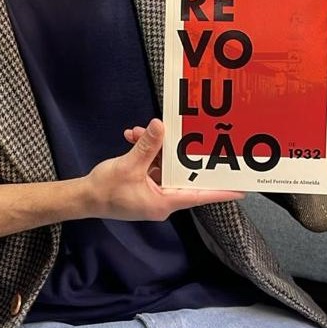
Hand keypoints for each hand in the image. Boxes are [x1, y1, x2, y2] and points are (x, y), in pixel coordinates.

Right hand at [85, 118, 243, 221]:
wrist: (84, 198)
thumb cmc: (107, 190)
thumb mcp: (129, 165)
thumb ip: (147, 145)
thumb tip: (161, 125)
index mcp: (164, 201)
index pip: (200, 196)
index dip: (221, 191)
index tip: (242, 188)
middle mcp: (163, 199)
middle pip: (182, 174)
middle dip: (179, 151)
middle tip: (192, 133)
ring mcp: (153, 192)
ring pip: (164, 165)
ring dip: (154, 147)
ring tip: (142, 130)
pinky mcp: (143, 185)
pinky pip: (151, 165)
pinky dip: (144, 151)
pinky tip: (134, 135)